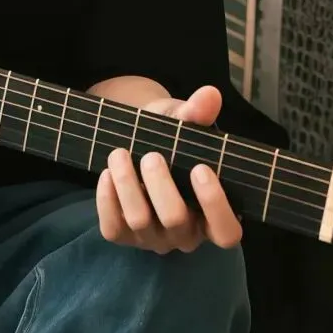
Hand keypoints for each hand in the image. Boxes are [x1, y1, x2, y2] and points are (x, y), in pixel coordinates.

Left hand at [96, 84, 242, 253]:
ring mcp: (153, 238)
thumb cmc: (171, 138)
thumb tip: (210, 95)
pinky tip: (107, 173)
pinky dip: (107, 200)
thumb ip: (197, 113)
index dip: (215, 205)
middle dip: (161, 186)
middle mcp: (185, 234)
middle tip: (151, 155)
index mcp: (212, 215)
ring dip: (128, 185)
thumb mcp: (183, 122)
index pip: (226, 233)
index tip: (200, 168)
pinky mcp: (123, 235)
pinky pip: (112, 228)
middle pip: (176, 223)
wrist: (138, 140)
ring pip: (140, 222)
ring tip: (120, 153)